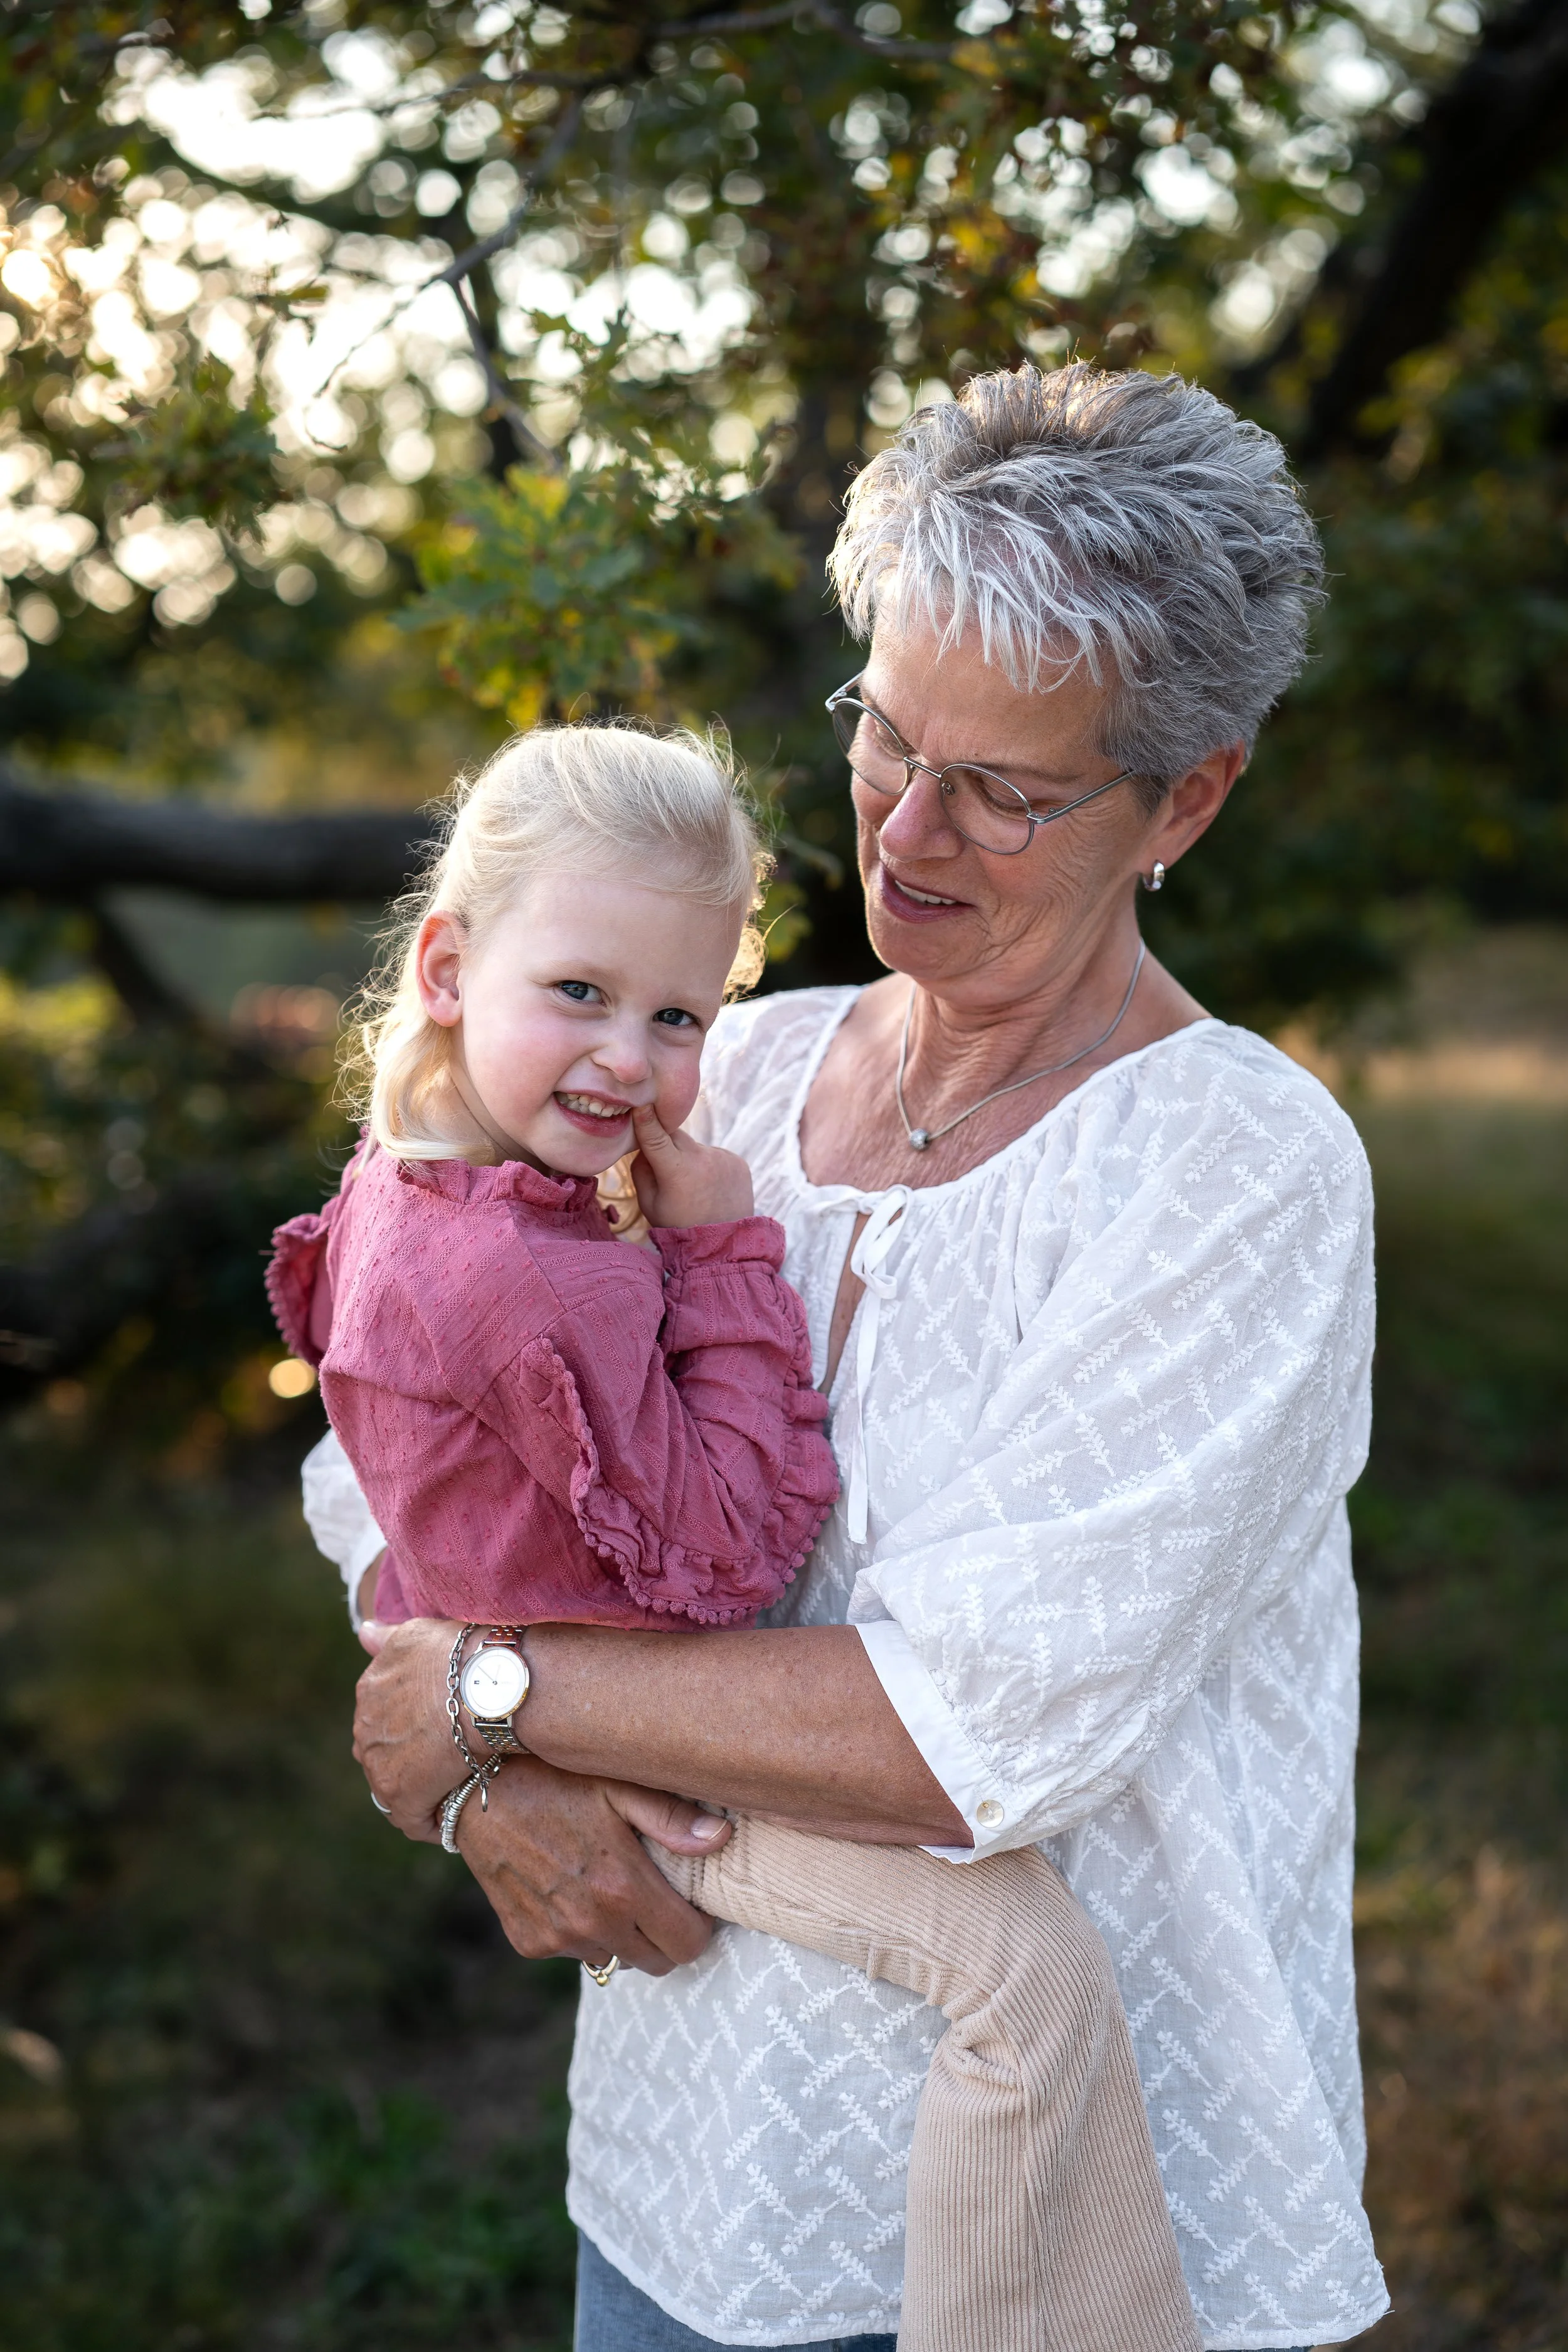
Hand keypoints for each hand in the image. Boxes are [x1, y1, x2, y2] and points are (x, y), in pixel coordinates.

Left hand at [354, 1615, 467, 1839]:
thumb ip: (388, 1637)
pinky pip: (411, 1819)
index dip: (410, 1726)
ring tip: (453, 1791)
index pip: (381, 1717)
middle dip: (408, 1758)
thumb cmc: (461, 1652)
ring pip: (394, 1786)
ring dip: (419, 1790)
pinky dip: (430, 1821)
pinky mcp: (400, 1792)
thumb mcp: (419, 1633)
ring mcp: (378, 1762)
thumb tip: (362, 1632)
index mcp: (369, 1689)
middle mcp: (365, 1727)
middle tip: (447, 1761)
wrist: (486, 1682)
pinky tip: (453, 1820)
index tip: (436, 1731)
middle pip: (382, 1752)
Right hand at [457, 1758, 731, 1974]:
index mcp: (623, 1888)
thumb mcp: (618, 1784)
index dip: (699, 1925)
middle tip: (658, 1896)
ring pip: (614, 1958)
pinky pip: (573, 1952)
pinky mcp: (528, 1942)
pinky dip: (580, 1931)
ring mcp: (556, 1938)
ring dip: (621, 1933)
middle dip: (666, 1935)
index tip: (693, 1901)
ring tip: (609, 1886)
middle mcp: (591, 1924)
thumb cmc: (555, 1777)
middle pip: (657, 1962)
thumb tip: (721, 1839)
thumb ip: (671, 1817)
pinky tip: (571, 1888)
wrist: (476, 1790)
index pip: (688, 1944)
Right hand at [631, 1104, 753, 1227]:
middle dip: (667, 1144)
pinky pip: (715, 1156)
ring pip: (696, 1148)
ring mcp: (723, 1159)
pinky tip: (711, 1189)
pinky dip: (709, 1167)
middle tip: (666, 1167)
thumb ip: (641, 1171)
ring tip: (695, 1189)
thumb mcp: (650, 1204)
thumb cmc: (679, 1226)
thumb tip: (643, 1145)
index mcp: (677, 1171)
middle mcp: (702, 1159)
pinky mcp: (738, 1162)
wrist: (723, 1245)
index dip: (645, 1119)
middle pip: (676, 1136)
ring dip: (691, 1160)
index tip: (640, 1104)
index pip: (656, 1136)